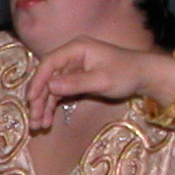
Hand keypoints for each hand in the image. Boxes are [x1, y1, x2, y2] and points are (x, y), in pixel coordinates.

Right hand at [25, 39, 174, 129]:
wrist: (144, 77)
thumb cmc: (126, 73)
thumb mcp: (101, 80)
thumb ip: (75, 83)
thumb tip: (50, 86)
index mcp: (76, 48)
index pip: (49, 63)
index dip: (38, 82)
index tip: (31, 100)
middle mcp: (71, 56)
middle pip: (47, 77)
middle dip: (39, 100)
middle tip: (34, 120)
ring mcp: (73, 68)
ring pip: (51, 88)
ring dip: (44, 106)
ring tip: (39, 126)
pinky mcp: (76, 80)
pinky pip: (60, 93)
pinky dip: (54, 106)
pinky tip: (49, 120)